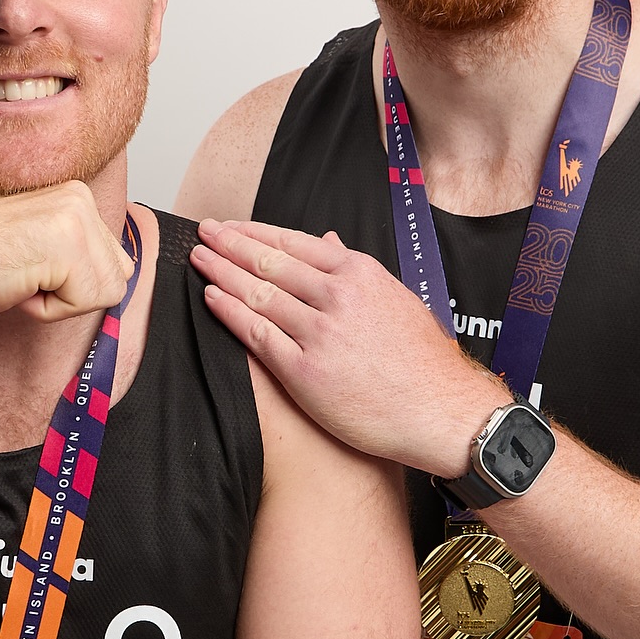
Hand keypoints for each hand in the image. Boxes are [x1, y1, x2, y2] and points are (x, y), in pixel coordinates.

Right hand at [0, 182, 135, 329]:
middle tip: (21, 274)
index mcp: (72, 192)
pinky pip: (86, 303)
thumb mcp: (32, 243)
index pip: (112, 261)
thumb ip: (72, 248)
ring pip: (109, 290)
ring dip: (60, 301)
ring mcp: (75, 215)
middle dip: (72, 292)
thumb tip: (119, 273)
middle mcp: (79, 195)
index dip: (69, 283)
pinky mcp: (67, 243)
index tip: (25, 268)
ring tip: (18, 278)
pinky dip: (49, 310)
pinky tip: (15, 285)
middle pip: (118, 275)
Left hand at [192, 218, 503, 477]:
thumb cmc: (423, 362)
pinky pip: (258, 335)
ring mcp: (321, 333)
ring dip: (222, 274)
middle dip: (230, 245)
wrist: (441, 411)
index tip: (231, 227)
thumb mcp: (397, 299)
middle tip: (204, 234)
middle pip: (269, 262)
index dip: (255, 232)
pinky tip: (212, 300)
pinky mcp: (307, 372)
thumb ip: (357, 273)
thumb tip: (328, 243)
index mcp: (360, 274)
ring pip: (258, 294)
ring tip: (199, 262)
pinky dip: (230, 314)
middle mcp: (338, 296)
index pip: (294, 243)